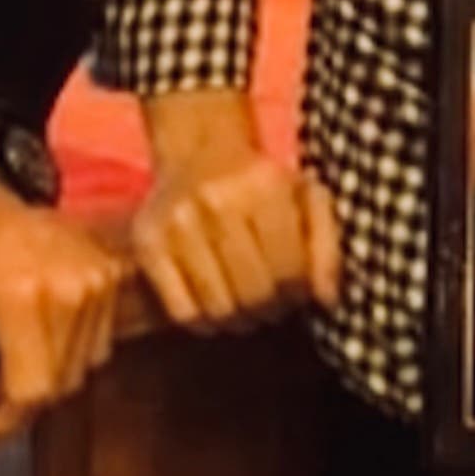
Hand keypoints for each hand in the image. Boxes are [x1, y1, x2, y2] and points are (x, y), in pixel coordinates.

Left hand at [0, 179, 125, 446]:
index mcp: (20, 299)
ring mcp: (98, 277)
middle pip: (61, 385)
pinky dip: (73, 347)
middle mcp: (69, 288)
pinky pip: (101, 342)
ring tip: (15, 346)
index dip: (2, 416)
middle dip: (24, 396)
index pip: (32, 394)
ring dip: (51, 372)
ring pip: (84, 368)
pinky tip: (42, 325)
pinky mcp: (113, 271)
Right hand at [135, 88, 340, 330]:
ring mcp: (176, 223)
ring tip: (247, 308)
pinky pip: (181, 311)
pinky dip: (203, 323)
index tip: (295, 292)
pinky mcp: (147, 244)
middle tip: (271, 305)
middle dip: (270, 309)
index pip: (289, 270)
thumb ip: (326, 246)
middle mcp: (216, 201)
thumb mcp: (307, 198)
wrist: (201, 152)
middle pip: (254, 293)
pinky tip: (215, 310)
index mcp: (264, 186)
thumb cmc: (263, 184)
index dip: (297, 293)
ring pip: (219, 308)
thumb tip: (327, 300)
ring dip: (239, 320)